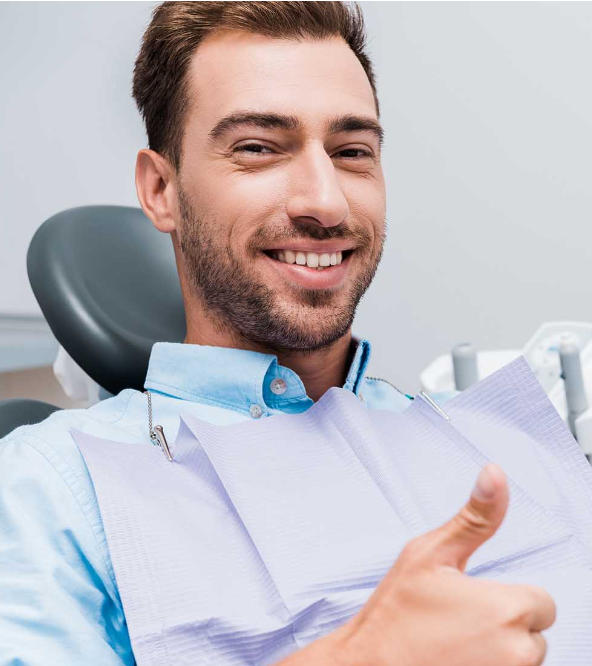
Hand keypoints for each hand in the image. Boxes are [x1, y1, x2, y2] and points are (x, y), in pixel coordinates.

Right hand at [330, 463, 556, 665]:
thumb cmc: (397, 610)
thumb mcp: (430, 553)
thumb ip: (475, 517)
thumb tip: (494, 471)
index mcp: (507, 609)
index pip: (542, 602)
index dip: (506, 597)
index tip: (470, 601)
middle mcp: (518, 653)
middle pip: (535, 632)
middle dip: (505, 625)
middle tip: (458, 623)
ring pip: (524, 659)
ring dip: (501, 652)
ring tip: (455, 645)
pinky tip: (458, 662)